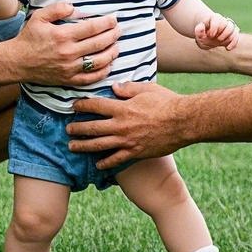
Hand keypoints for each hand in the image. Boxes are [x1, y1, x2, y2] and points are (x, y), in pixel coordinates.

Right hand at [11, 1, 119, 85]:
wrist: (17, 62)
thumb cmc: (29, 38)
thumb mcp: (39, 17)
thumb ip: (57, 8)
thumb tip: (74, 7)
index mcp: (63, 35)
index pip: (92, 28)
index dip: (106, 23)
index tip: (114, 19)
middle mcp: (68, 53)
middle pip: (99, 43)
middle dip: (113, 35)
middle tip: (119, 30)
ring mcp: (70, 68)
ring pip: (99, 61)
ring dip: (112, 53)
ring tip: (117, 45)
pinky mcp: (69, 80)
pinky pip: (91, 78)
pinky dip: (103, 72)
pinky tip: (109, 64)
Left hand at [67, 82, 185, 167]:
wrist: (183, 122)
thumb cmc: (167, 102)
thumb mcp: (147, 89)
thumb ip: (128, 88)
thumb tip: (114, 87)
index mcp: (122, 108)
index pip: (95, 106)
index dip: (82, 105)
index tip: (73, 106)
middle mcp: (121, 126)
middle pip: (92, 128)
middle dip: (77, 128)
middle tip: (68, 129)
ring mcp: (127, 141)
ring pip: (99, 145)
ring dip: (83, 146)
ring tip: (72, 146)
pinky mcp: (135, 152)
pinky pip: (116, 160)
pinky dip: (105, 162)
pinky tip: (98, 164)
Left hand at [194, 13, 239, 50]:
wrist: (207, 38)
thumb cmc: (203, 36)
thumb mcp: (198, 35)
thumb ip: (198, 31)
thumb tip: (201, 25)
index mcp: (214, 18)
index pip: (218, 18)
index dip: (215, 28)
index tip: (210, 35)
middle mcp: (223, 21)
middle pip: (228, 25)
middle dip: (223, 34)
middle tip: (216, 39)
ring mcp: (229, 27)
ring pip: (234, 30)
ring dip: (228, 39)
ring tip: (220, 43)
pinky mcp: (233, 34)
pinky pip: (236, 37)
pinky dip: (233, 43)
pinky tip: (227, 48)